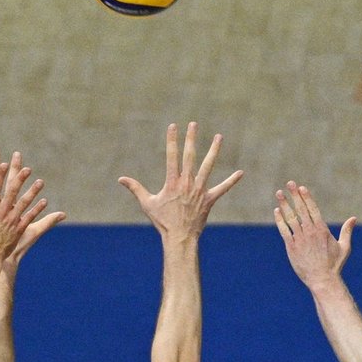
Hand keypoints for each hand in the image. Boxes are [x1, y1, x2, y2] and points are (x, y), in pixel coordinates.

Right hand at [119, 122, 242, 240]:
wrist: (179, 238)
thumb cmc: (163, 221)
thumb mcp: (147, 203)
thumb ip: (135, 188)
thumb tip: (121, 179)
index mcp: (172, 182)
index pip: (171, 156)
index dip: (172, 140)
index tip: (173, 126)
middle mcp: (187, 183)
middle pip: (190, 156)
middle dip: (191, 139)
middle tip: (194, 124)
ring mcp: (199, 190)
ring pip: (208, 166)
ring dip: (214, 151)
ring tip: (219, 137)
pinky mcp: (209, 200)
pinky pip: (222, 189)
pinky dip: (231, 181)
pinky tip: (241, 173)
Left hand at [275, 182, 354, 289]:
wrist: (322, 279)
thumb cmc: (334, 265)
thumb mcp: (344, 247)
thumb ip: (347, 231)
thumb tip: (354, 218)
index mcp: (322, 230)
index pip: (313, 209)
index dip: (306, 197)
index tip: (301, 188)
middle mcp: (310, 232)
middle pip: (301, 209)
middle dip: (295, 195)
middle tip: (290, 183)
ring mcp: (300, 239)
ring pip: (290, 218)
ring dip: (284, 204)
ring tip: (279, 193)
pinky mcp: (291, 247)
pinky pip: (284, 230)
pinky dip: (280, 220)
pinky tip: (277, 211)